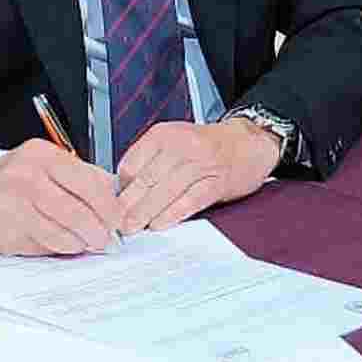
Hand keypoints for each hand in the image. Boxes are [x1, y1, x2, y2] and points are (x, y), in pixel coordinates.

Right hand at [0, 139, 121, 255]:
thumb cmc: (10, 179)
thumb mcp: (43, 162)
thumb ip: (77, 175)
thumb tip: (113, 197)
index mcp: (42, 156)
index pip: (87, 181)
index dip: (108, 205)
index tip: (118, 218)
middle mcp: (26, 178)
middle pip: (75, 211)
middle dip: (98, 229)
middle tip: (108, 238)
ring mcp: (13, 206)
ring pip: (60, 233)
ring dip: (80, 243)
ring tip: (89, 243)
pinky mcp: (5, 232)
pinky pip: (42, 246)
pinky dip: (58, 248)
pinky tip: (64, 245)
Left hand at [116, 119, 280, 234]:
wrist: (248, 143)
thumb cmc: (207, 146)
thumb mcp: (174, 142)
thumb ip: (150, 162)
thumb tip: (123, 191)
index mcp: (164, 134)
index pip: (131, 163)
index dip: (120, 189)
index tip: (113, 205)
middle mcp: (181, 145)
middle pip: (146, 179)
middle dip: (128, 205)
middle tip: (116, 222)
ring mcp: (200, 163)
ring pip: (165, 191)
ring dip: (146, 213)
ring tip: (133, 227)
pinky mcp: (216, 181)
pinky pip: (189, 200)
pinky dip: (172, 214)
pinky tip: (160, 224)